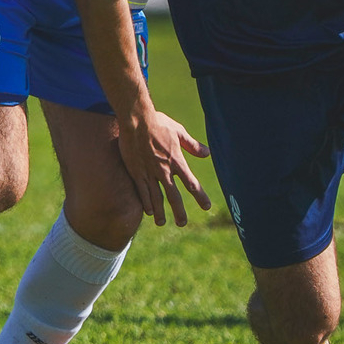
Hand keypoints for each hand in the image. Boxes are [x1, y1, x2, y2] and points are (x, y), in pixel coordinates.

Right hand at [115, 109, 210, 227]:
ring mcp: (149, 173)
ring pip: (156, 197)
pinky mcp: (136, 172)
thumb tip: (207, 153)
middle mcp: (164, 170)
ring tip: (162, 223)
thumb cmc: (158, 123)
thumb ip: (192, 145)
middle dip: (179, 212)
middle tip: (182, 223)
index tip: (206, 206)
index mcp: (176, 161)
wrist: (136, 120)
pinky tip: (148, 211)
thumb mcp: (178, 132)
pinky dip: (146, 202)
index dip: (200, 196)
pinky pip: (142, 191)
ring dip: (160, 212)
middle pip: (173, 196)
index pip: (191, 183)